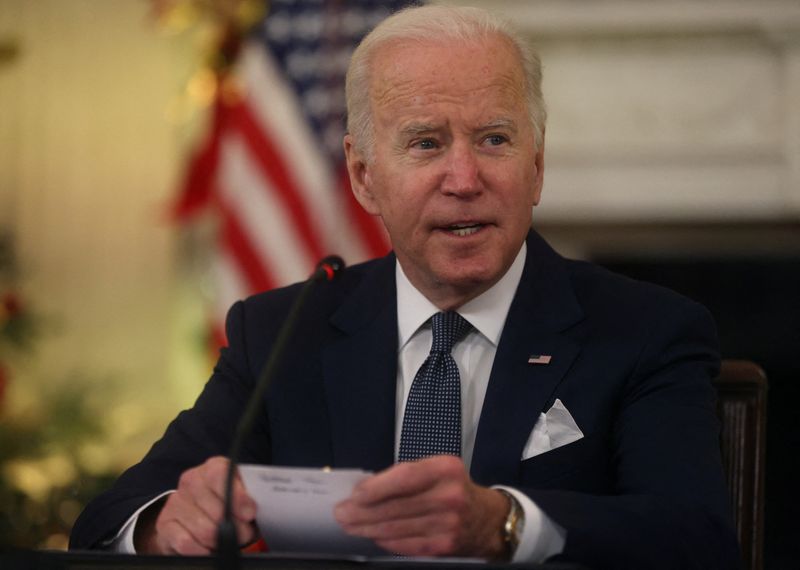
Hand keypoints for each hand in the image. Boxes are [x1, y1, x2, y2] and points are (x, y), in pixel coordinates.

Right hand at [134, 456, 257, 554]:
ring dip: (221, 542)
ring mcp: (176, 501)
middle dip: (236, 528)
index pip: (221, 475)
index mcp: (214, 467)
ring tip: (227, 541)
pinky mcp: (165, 523)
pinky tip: (208, 548)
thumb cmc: (227, 505)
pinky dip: (202, 551)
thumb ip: (248, 498)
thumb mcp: (242, 495)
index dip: (238, 497)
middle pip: (217, 510)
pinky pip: (186, 543)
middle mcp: (192, 480)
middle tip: (244, 534)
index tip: (250, 513)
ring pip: (205, 530)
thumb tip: (250, 511)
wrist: (195, 516)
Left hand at [334, 455, 509, 558]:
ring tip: (350, 525)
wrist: (488, 520)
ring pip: (396, 527)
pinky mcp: (444, 546)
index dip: (376, 488)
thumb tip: (366, 489)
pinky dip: (386, 540)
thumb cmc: (455, 489)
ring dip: (368, 528)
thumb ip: (407, 476)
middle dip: (362, 511)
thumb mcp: (438, 470)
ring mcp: (448, 524)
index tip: (355, 494)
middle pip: (396, 506)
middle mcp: (449, 496)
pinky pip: (406, 544)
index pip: (403, 477)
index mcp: (445, 469)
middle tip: (342, 513)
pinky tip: (373, 536)